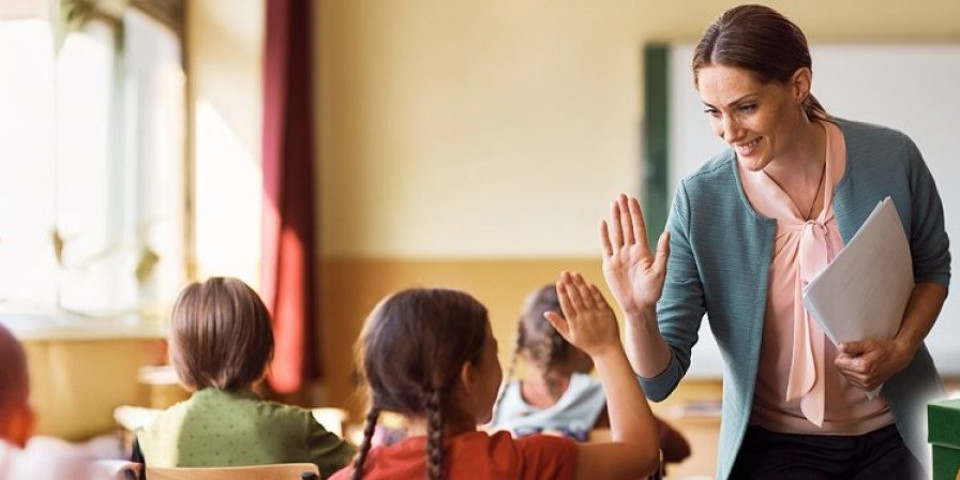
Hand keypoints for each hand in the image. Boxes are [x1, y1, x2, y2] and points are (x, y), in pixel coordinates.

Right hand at [544, 271, 619, 357]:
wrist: (606, 350)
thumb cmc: (585, 342)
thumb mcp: (569, 336)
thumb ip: (557, 323)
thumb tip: (545, 312)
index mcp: (574, 323)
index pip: (566, 305)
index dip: (562, 293)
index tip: (559, 282)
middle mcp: (585, 318)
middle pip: (576, 298)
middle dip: (569, 284)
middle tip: (564, 273)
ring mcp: (596, 315)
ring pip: (587, 297)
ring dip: (580, 284)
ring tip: (575, 274)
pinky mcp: (607, 313)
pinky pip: (600, 300)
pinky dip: (594, 292)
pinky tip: (589, 283)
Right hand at [600, 194, 669, 316]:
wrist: (638, 307)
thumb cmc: (653, 292)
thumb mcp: (660, 272)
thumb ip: (663, 252)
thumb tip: (667, 233)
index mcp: (643, 251)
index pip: (638, 227)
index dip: (635, 213)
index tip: (632, 199)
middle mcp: (631, 251)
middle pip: (626, 226)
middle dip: (624, 211)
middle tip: (621, 196)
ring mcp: (620, 257)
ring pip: (616, 233)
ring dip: (615, 219)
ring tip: (613, 204)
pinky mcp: (610, 265)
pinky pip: (606, 246)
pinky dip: (604, 235)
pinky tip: (603, 223)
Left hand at [834, 338, 913, 391]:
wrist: (898, 357)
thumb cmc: (885, 349)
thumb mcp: (868, 344)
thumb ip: (852, 346)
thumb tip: (840, 347)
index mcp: (862, 368)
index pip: (838, 363)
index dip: (843, 355)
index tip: (851, 352)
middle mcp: (863, 379)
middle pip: (841, 370)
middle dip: (847, 362)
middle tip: (859, 356)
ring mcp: (866, 385)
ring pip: (846, 375)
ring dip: (851, 368)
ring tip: (863, 361)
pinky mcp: (868, 388)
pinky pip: (853, 380)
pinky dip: (856, 374)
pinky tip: (864, 369)